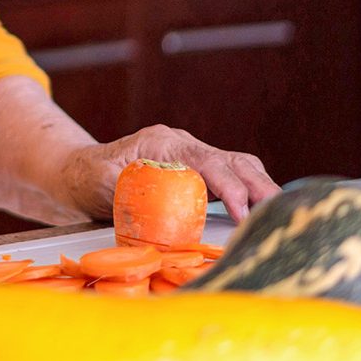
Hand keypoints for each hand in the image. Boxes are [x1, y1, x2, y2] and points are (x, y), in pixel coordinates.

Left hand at [59, 124, 280, 222]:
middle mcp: (183, 145)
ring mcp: (192, 157)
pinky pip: (232, 177)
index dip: (229, 186)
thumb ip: (125, 188)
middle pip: (232, 160)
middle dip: (259, 186)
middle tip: (279, 216)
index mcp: (163, 144)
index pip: (207, 161)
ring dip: (261, 189)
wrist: (79, 172)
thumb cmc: (89, 177)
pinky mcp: (196, 172)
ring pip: (239, 166)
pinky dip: (251, 192)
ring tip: (281, 217)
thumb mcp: (101, 181)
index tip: (243, 212)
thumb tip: (154, 203)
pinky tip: (264, 213)